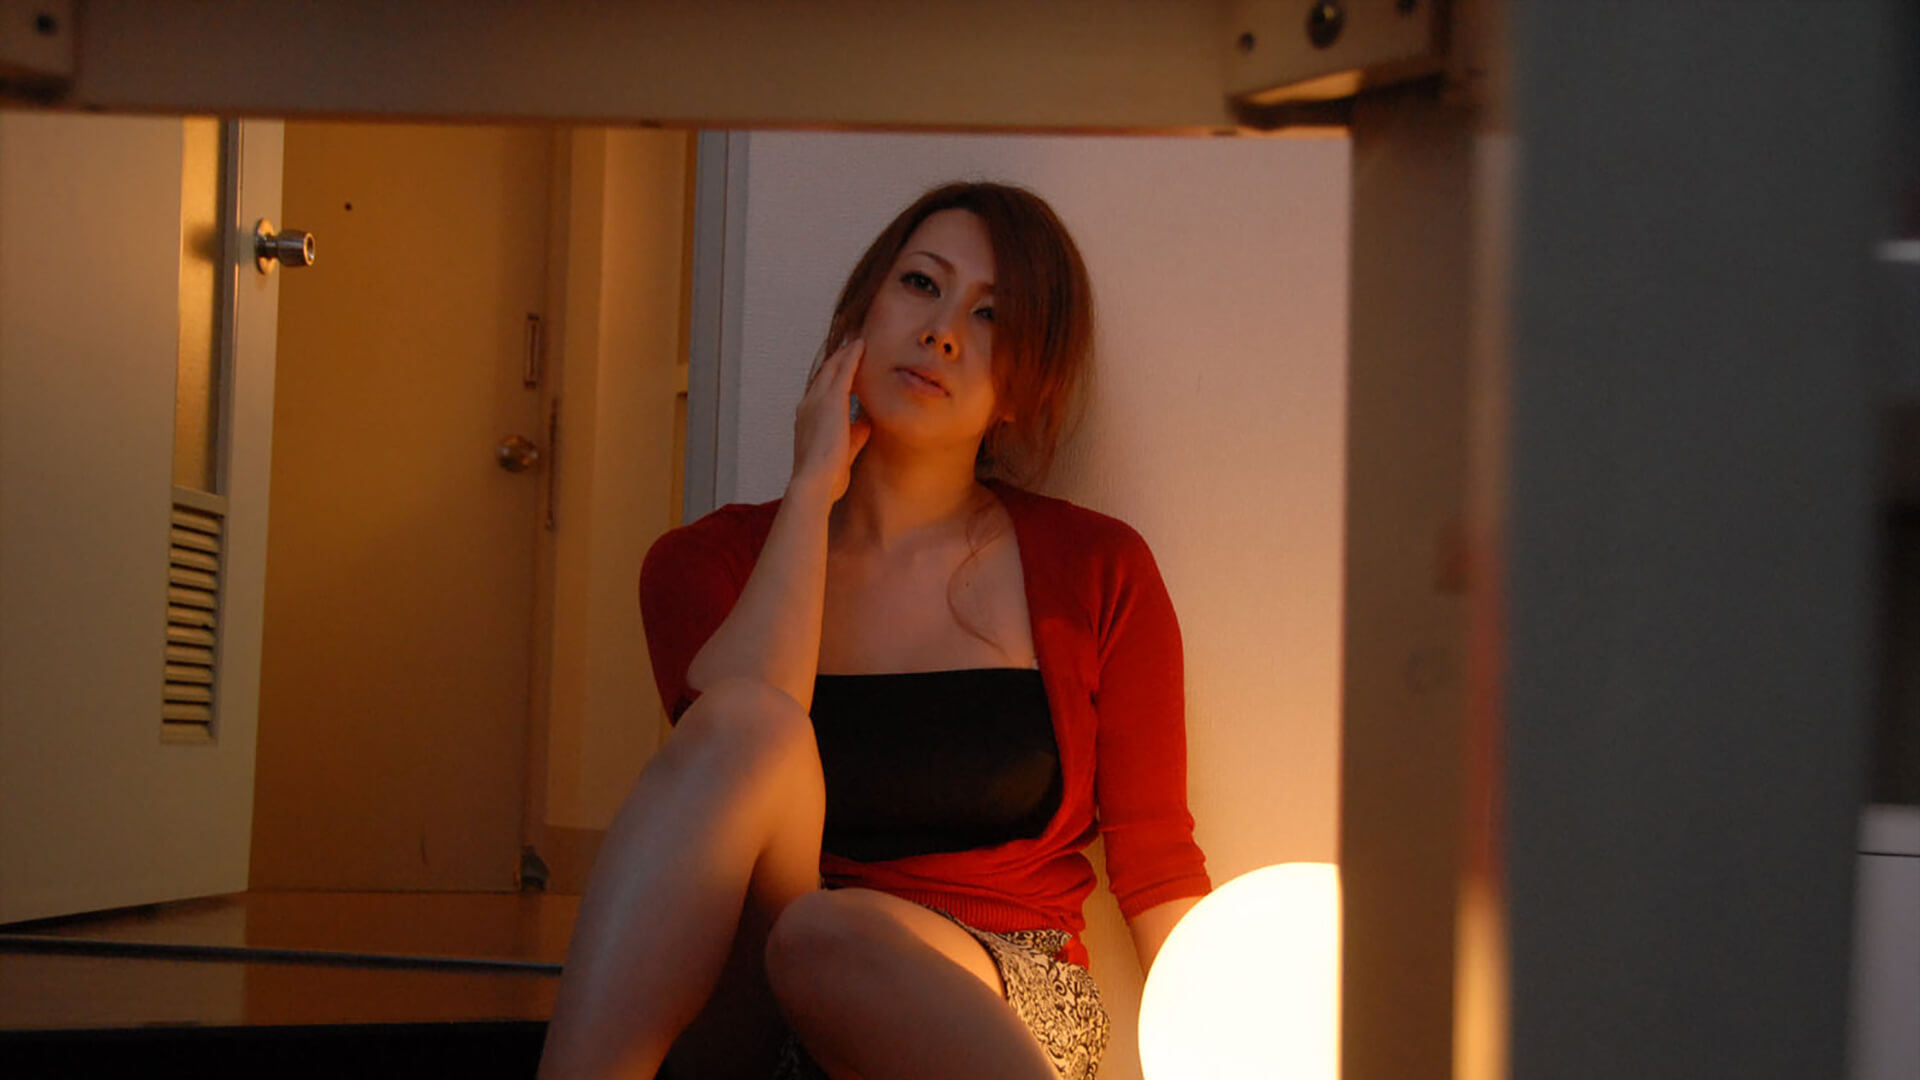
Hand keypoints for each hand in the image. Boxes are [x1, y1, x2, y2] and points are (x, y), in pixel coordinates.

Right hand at [790, 338, 871, 503]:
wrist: (815, 482)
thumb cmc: (827, 477)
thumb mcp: (843, 453)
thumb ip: (854, 437)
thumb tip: (865, 424)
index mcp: (807, 420)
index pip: (820, 393)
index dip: (832, 379)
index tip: (843, 369)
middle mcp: (808, 406)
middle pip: (824, 375)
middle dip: (838, 360)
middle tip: (851, 346)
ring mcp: (817, 401)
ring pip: (832, 369)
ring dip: (845, 354)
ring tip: (858, 342)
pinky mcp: (831, 400)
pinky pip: (843, 372)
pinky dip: (852, 357)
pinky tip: (861, 346)